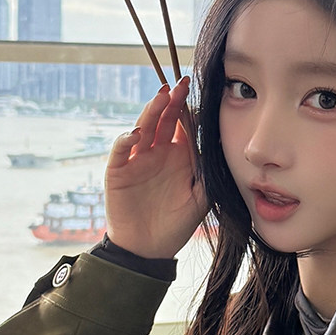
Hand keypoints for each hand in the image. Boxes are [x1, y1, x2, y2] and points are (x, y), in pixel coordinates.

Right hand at [103, 77, 202, 260]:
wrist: (149, 250)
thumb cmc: (176, 224)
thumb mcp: (201, 198)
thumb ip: (208, 173)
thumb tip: (216, 145)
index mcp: (178, 156)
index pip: (184, 126)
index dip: (190, 111)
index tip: (201, 96)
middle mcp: (157, 153)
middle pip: (164, 120)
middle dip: (173, 101)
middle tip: (182, 84)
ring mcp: (137, 160)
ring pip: (144, 128)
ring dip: (152, 112)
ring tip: (162, 96)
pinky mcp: (119, 171)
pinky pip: (121, 151)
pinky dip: (127, 140)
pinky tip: (138, 133)